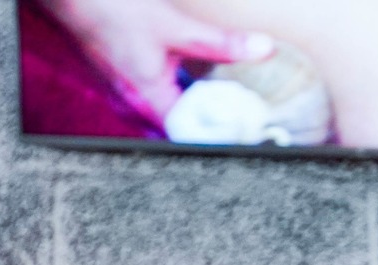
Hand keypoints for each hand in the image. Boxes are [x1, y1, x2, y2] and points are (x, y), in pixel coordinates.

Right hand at [38, 0, 274, 115]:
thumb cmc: (114, 9)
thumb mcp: (176, 27)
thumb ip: (221, 43)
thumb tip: (264, 48)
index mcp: (149, 101)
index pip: (195, 138)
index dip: (224, 135)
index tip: (248, 127)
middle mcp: (135, 108)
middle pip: (183, 133)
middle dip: (213, 126)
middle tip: (243, 118)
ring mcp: (126, 99)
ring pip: (169, 120)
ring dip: (195, 113)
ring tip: (224, 104)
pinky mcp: (123, 87)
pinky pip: (156, 106)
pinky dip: (178, 100)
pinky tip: (191, 86)